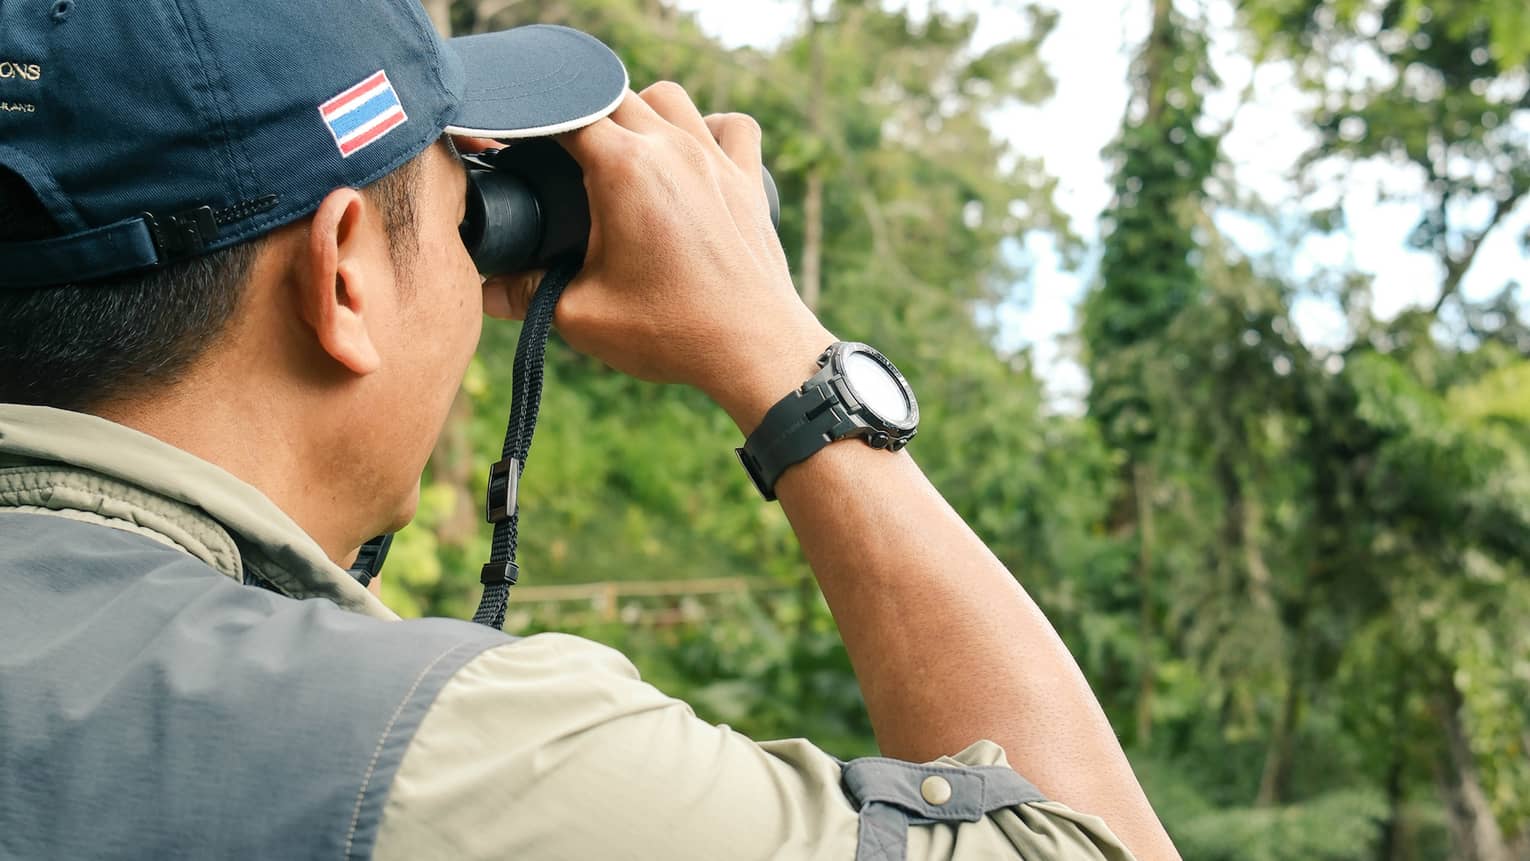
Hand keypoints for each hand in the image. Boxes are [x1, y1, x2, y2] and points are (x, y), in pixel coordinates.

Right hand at [483, 83, 833, 431]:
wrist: (753, 350)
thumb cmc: (671, 332)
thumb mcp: (581, 316)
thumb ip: (525, 295)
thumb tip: (485, 290)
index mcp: (624, 168)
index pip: (564, 114)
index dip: (535, 127)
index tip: (523, 153)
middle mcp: (672, 147)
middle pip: (612, 95)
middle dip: (582, 119)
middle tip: (567, 165)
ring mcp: (715, 158)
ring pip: (668, 97)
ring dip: (640, 111)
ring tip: (625, 154)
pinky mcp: (747, 179)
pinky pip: (732, 125)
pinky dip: (710, 127)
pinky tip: (694, 153)